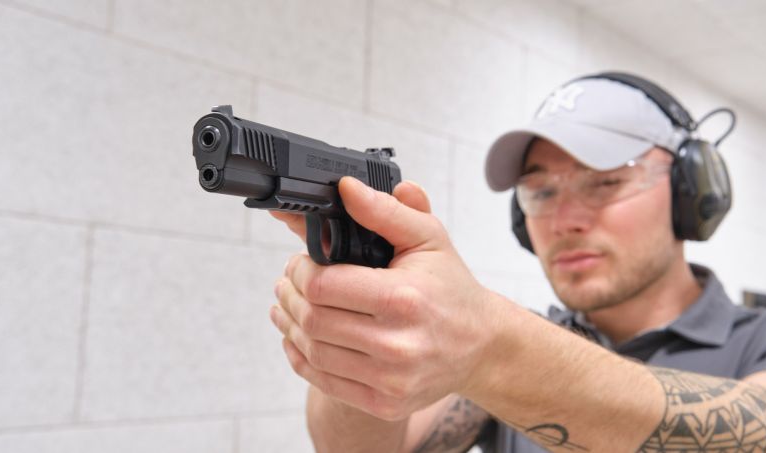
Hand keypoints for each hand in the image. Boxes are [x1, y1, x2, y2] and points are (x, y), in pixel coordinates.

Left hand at [269, 177, 502, 420]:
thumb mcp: (428, 238)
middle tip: (285, 281)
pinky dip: (301, 357)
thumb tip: (345, 188)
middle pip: (313, 319)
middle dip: (289, 295)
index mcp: (404, 298)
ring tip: (285, 306)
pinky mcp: (385, 403)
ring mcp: (390, 380)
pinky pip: (325, 381)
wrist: (481, 344)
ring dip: (289, 325)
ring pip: (313, 351)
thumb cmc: (451, 287)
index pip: (323, 285)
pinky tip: (296, 338)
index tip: (300, 260)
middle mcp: (397, 345)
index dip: (300, 270)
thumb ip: (385, 211)